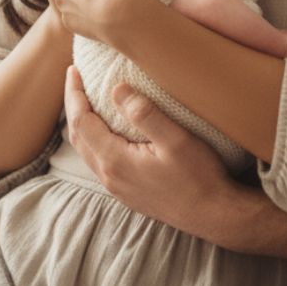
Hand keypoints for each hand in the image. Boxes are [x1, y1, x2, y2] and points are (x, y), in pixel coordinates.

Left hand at [64, 66, 236, 239]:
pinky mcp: (126, 190)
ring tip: (86, 98)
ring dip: (81, 122)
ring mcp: (117, 186)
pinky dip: (92, 137)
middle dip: (73, 105)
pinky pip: (97, 159)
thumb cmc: (199, 176)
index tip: (74, 69)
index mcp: (115, 161)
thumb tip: (116, 88)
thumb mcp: (176, 140)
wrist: (213, 215)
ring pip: (86, 149)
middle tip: (75, 77)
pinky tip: (105, 127)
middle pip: (77, 136)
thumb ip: (145, 114)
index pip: (81, 122)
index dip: (74, 94)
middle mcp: (109, 176)